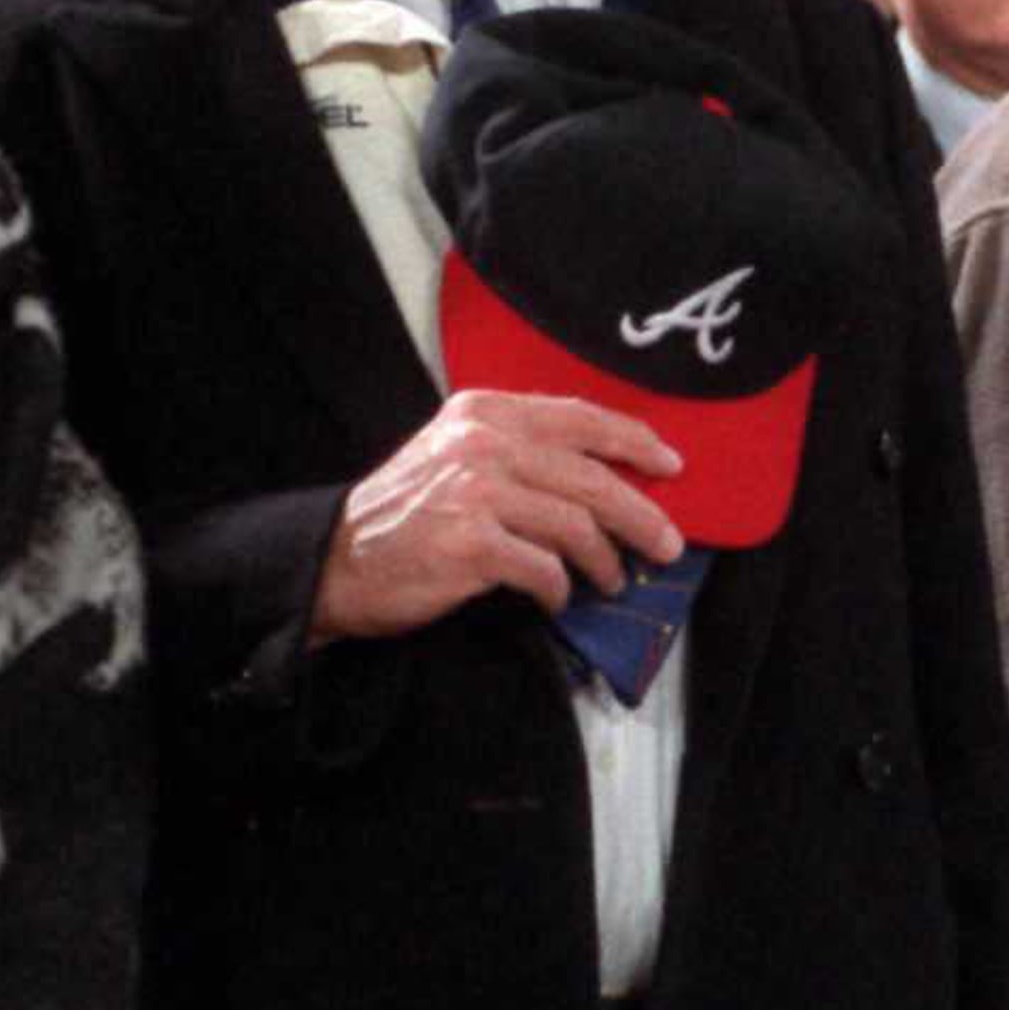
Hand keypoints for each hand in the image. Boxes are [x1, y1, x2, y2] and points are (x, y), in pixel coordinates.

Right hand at [310, 390, 684, 641]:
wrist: (338, 559)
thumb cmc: (406, 513)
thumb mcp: (456, 454)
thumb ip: (519, 450)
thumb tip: (603, 475)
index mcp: (485, 412)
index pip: (579, 418)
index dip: (633, 440)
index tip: (670, 464)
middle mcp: (483, 443)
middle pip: (591, 477)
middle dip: (640, 515)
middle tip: (666, 545)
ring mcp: (477, 492)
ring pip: (576, 526)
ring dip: (604, 560)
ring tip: (610, 579)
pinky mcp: (472, 544)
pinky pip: (545, 568)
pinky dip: (560, 589)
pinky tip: (558, 598)